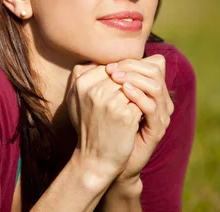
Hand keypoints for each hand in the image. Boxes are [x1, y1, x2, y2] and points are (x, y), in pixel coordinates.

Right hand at [66, 63, 143, 187]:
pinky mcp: (125, 114)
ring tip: (138, 105)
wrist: (94, 159)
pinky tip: (138, 116)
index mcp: (81, 82)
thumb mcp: (77, 99)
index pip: (110, 66)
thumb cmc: (88, 126)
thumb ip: (85, 75)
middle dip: (133, 84)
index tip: (124, 89)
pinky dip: (143, 107)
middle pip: (124, 74)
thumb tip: (106, 60)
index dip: (121, 76)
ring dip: (139, 94)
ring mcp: (109, 102)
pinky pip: (141, 100)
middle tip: (135, 97)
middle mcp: (93, 90)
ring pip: (134, 85)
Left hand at [105, 54, 173, 184]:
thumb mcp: (105, 101)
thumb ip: (106, 82)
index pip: (149, 65)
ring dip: (134, 78)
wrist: (108, 159)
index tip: (109, 65)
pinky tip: (124, 91)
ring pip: (156, 87)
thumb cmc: (104, 126)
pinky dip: (138, 96)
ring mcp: (160, 116)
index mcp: (151, 92)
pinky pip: (152, 107)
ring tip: (115, 78)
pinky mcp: (156, 130)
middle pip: (155, 71)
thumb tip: (96, 61)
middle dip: (132, 67)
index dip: (130, 61)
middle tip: (111, 70)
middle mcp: (160, 101)